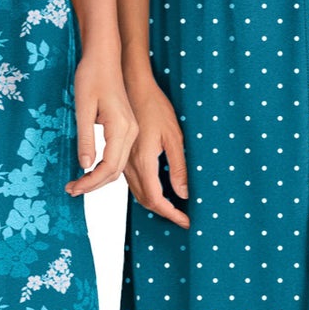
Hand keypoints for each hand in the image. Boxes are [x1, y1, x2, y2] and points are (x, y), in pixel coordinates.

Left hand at [64, 49, 138, 195]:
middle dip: (94, 184)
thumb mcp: (82, 108)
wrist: (105, 58)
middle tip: (71, 190)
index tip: (73, 188)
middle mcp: (131, 132)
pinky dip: (105, 167)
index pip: (109, 167)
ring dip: (99, 178)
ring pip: (118, 165)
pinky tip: (89, 169)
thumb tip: (85, 166)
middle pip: (115, 171)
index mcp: (121, 128)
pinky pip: (118, 155)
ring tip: (77, 183)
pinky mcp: (127, 128)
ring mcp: (131, 130)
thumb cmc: (91, 76)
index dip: (91, 182)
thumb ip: (85, 138)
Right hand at [122, 70, 189, 228]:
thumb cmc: (155, 107)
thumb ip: (179, 167)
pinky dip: (146, 193)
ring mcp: (124, 161)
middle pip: (145, 200)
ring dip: (154, 204)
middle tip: (183, 218)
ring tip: (174, 209)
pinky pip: (133, 183)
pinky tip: (158, 190)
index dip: (171, 214)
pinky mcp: (123, 156)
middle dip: (164, 213)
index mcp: (144, 161)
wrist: (132, 87)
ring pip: (138, 193)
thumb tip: (183, 194)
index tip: (186, 222)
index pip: (156, 199)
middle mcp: (130, 165)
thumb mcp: (174, 136)